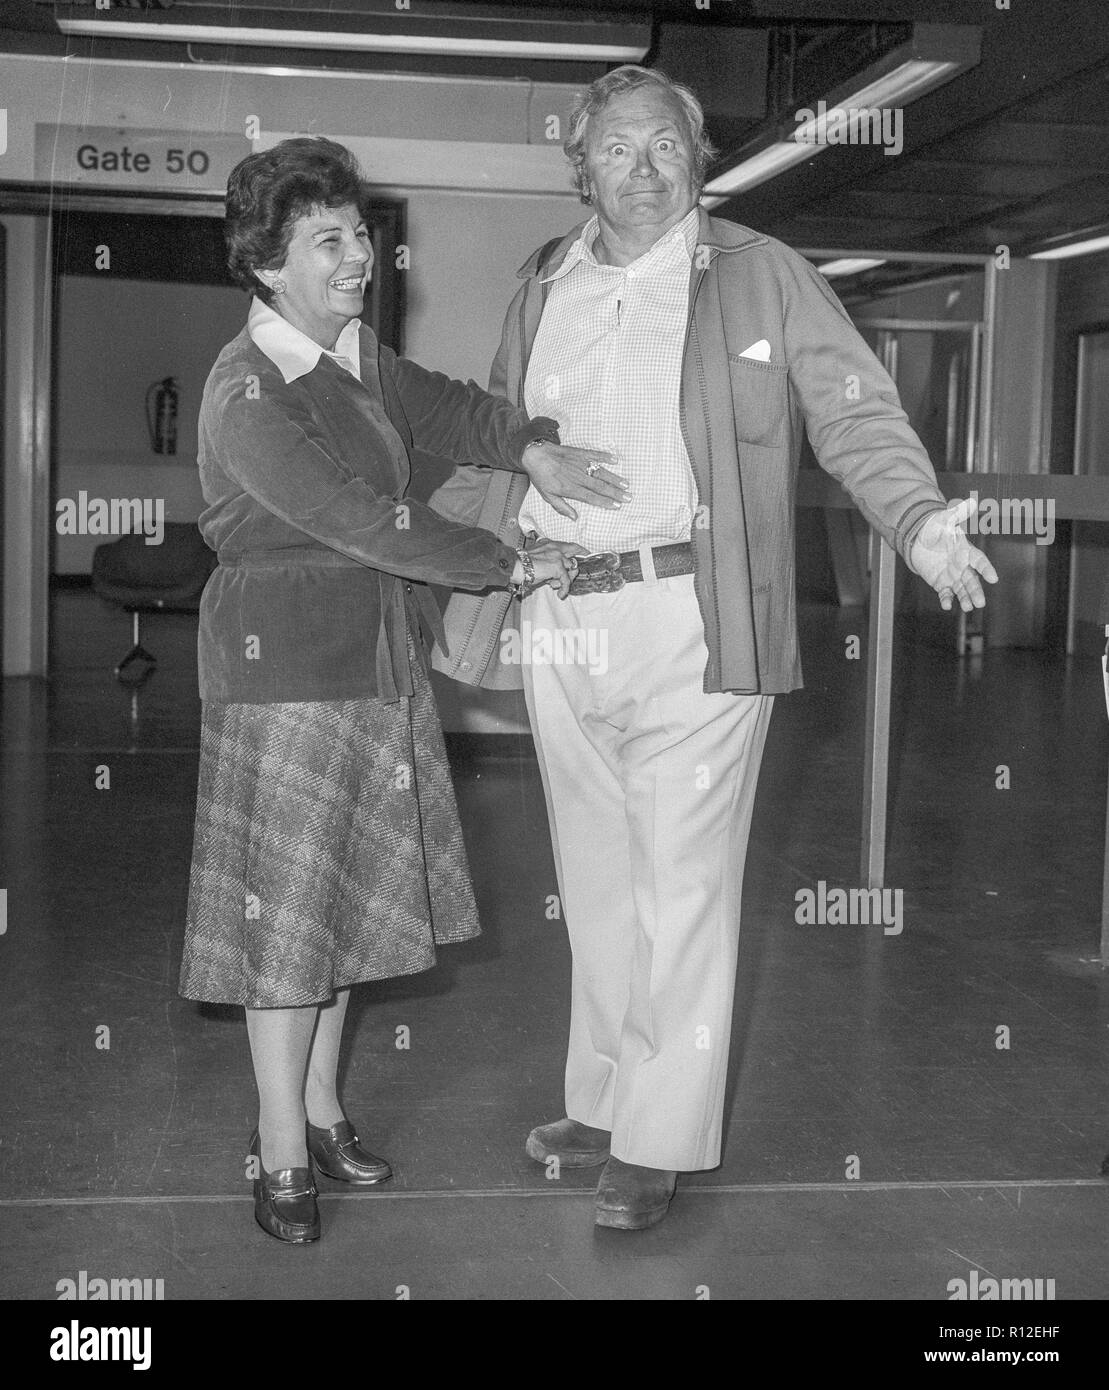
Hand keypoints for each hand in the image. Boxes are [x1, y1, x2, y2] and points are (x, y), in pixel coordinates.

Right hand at [510, 538, 586, 599]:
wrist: (515, 566)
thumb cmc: (520, 564)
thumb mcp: (536, 559)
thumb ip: (547, 562)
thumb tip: (555, 576)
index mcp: (549, 543)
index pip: (569, 545)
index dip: (579, 550)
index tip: (586, 554)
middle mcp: (555, 547)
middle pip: (574, 556)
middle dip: (575, 568)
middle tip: (573, 576)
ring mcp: (557, 556)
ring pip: (571, 569)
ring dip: (566, 580)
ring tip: (556, 586)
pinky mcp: (558, 567)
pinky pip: (566, 580)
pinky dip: (564, 588)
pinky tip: (560, 593)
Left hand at [521, 442, 630, 520]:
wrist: (535, 454)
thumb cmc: (541, 476)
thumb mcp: (547, 496)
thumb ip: (561, 507)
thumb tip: (574, 517)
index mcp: (570, 488)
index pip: (591, 497)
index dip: (605, 502)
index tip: (617, 505)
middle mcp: (578, 477)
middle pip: (600, 486)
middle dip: (615, 492)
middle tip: (628, 497)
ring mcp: (580, 464)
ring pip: (600, 472)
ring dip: (614, 478)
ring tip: (626, 484)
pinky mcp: (579, 453)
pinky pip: (594, 454)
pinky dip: (605, 457)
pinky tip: (615, 460)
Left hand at [908, 497, 998, 611]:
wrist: (919, 539)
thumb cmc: (936, 528)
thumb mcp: (944, 519)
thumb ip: (957, 513)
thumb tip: (972, 501)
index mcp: (966, 551)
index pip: (979, 561)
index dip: (986, 569)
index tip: (993, 578)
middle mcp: (962, 566)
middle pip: (971, 580)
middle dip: (976, 591)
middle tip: (981, 603)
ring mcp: (952, 575)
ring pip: (961, 589)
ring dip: (965, 598)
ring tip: (968, 607)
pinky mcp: (940, 583)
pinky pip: (945, 593)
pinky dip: (946, 599)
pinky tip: (946, 605)